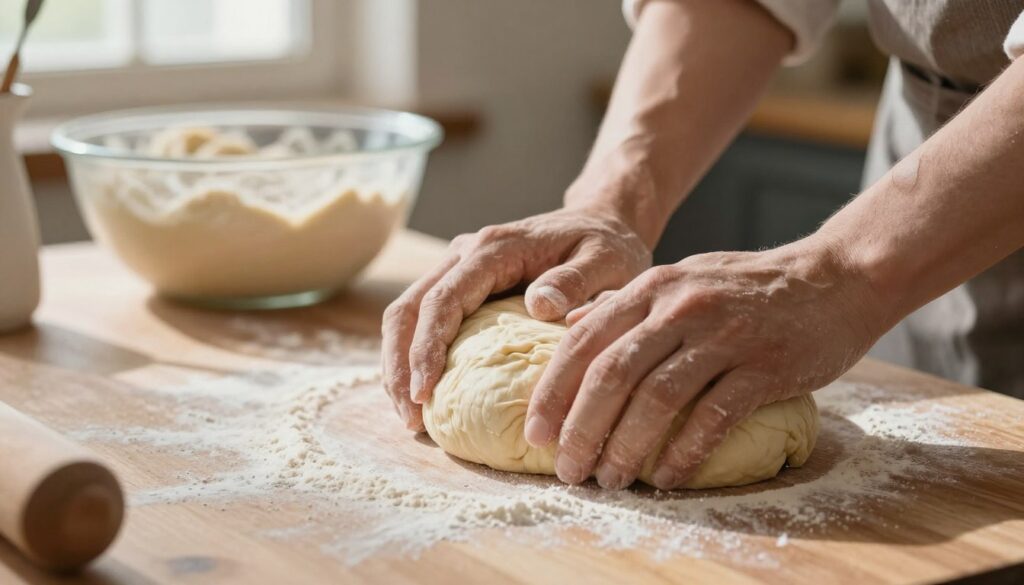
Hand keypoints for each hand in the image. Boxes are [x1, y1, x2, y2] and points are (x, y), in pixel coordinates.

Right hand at [381, 206, 651, 430]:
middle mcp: (466, 253)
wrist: (601, 223)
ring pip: (407, 314)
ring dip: (398, 364)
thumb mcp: (608, 261)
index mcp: (495, 248)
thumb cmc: (607, 248)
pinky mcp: (461, 286)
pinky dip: (413, 357)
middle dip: (400, 365)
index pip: (444, 299)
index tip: (424, 394)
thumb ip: (577, 281)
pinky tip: (421, 396)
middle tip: (410, 418)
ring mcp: (458, 268)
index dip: (427, 348)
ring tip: (409, 416)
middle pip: (410, 307)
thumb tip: (539, 305)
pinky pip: (422, 319)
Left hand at [523, 237, 884, 489]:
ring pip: (657, 398)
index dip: (553, 391)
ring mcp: (723, 335)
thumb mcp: (680, 279)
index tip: (536, 433)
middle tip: (568, 469)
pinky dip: (684, 452)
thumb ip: (626, 304)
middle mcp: (681, 307)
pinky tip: (666, 477)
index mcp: (653, 287)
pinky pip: (714, 416)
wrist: (835, 279)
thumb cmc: (748, 287)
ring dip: (626, 447)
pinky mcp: (764, 366)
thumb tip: (569, 327)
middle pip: (613, 373)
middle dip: (581, 428)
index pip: (585, 341)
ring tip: (609, 479)